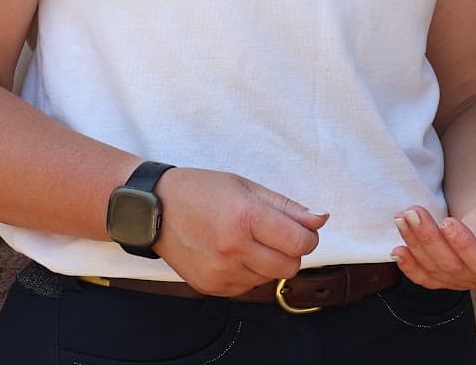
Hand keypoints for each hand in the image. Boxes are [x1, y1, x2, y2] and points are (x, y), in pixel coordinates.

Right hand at [153, 167, 327, 295]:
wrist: (155, 210)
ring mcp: (221, 272)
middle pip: (289, 266)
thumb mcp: (246, 186)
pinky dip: (250, 272)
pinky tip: (235, 252)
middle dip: (292, 251)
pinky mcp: (212, 288)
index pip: (299, 242)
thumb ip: (286, 206)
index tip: (302, 228)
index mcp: (245, 217)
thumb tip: (320, 219)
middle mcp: (233, 249)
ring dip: (270, 261)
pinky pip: (248, 287)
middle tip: (277, 234)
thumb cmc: (203, 190)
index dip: (308, 236)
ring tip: (249, 239)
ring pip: (270, 278)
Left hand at [391, 186, 475, 290]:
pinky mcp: (449, 275)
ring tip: (403, 217)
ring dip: (416, 245)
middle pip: (453, 267)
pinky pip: (428, 277)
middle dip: (430, 239)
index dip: (464, 246)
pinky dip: (411, 266)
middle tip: (413, 212)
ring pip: (436, 270)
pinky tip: (397, 250)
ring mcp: (465, 279)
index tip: (448, 221)